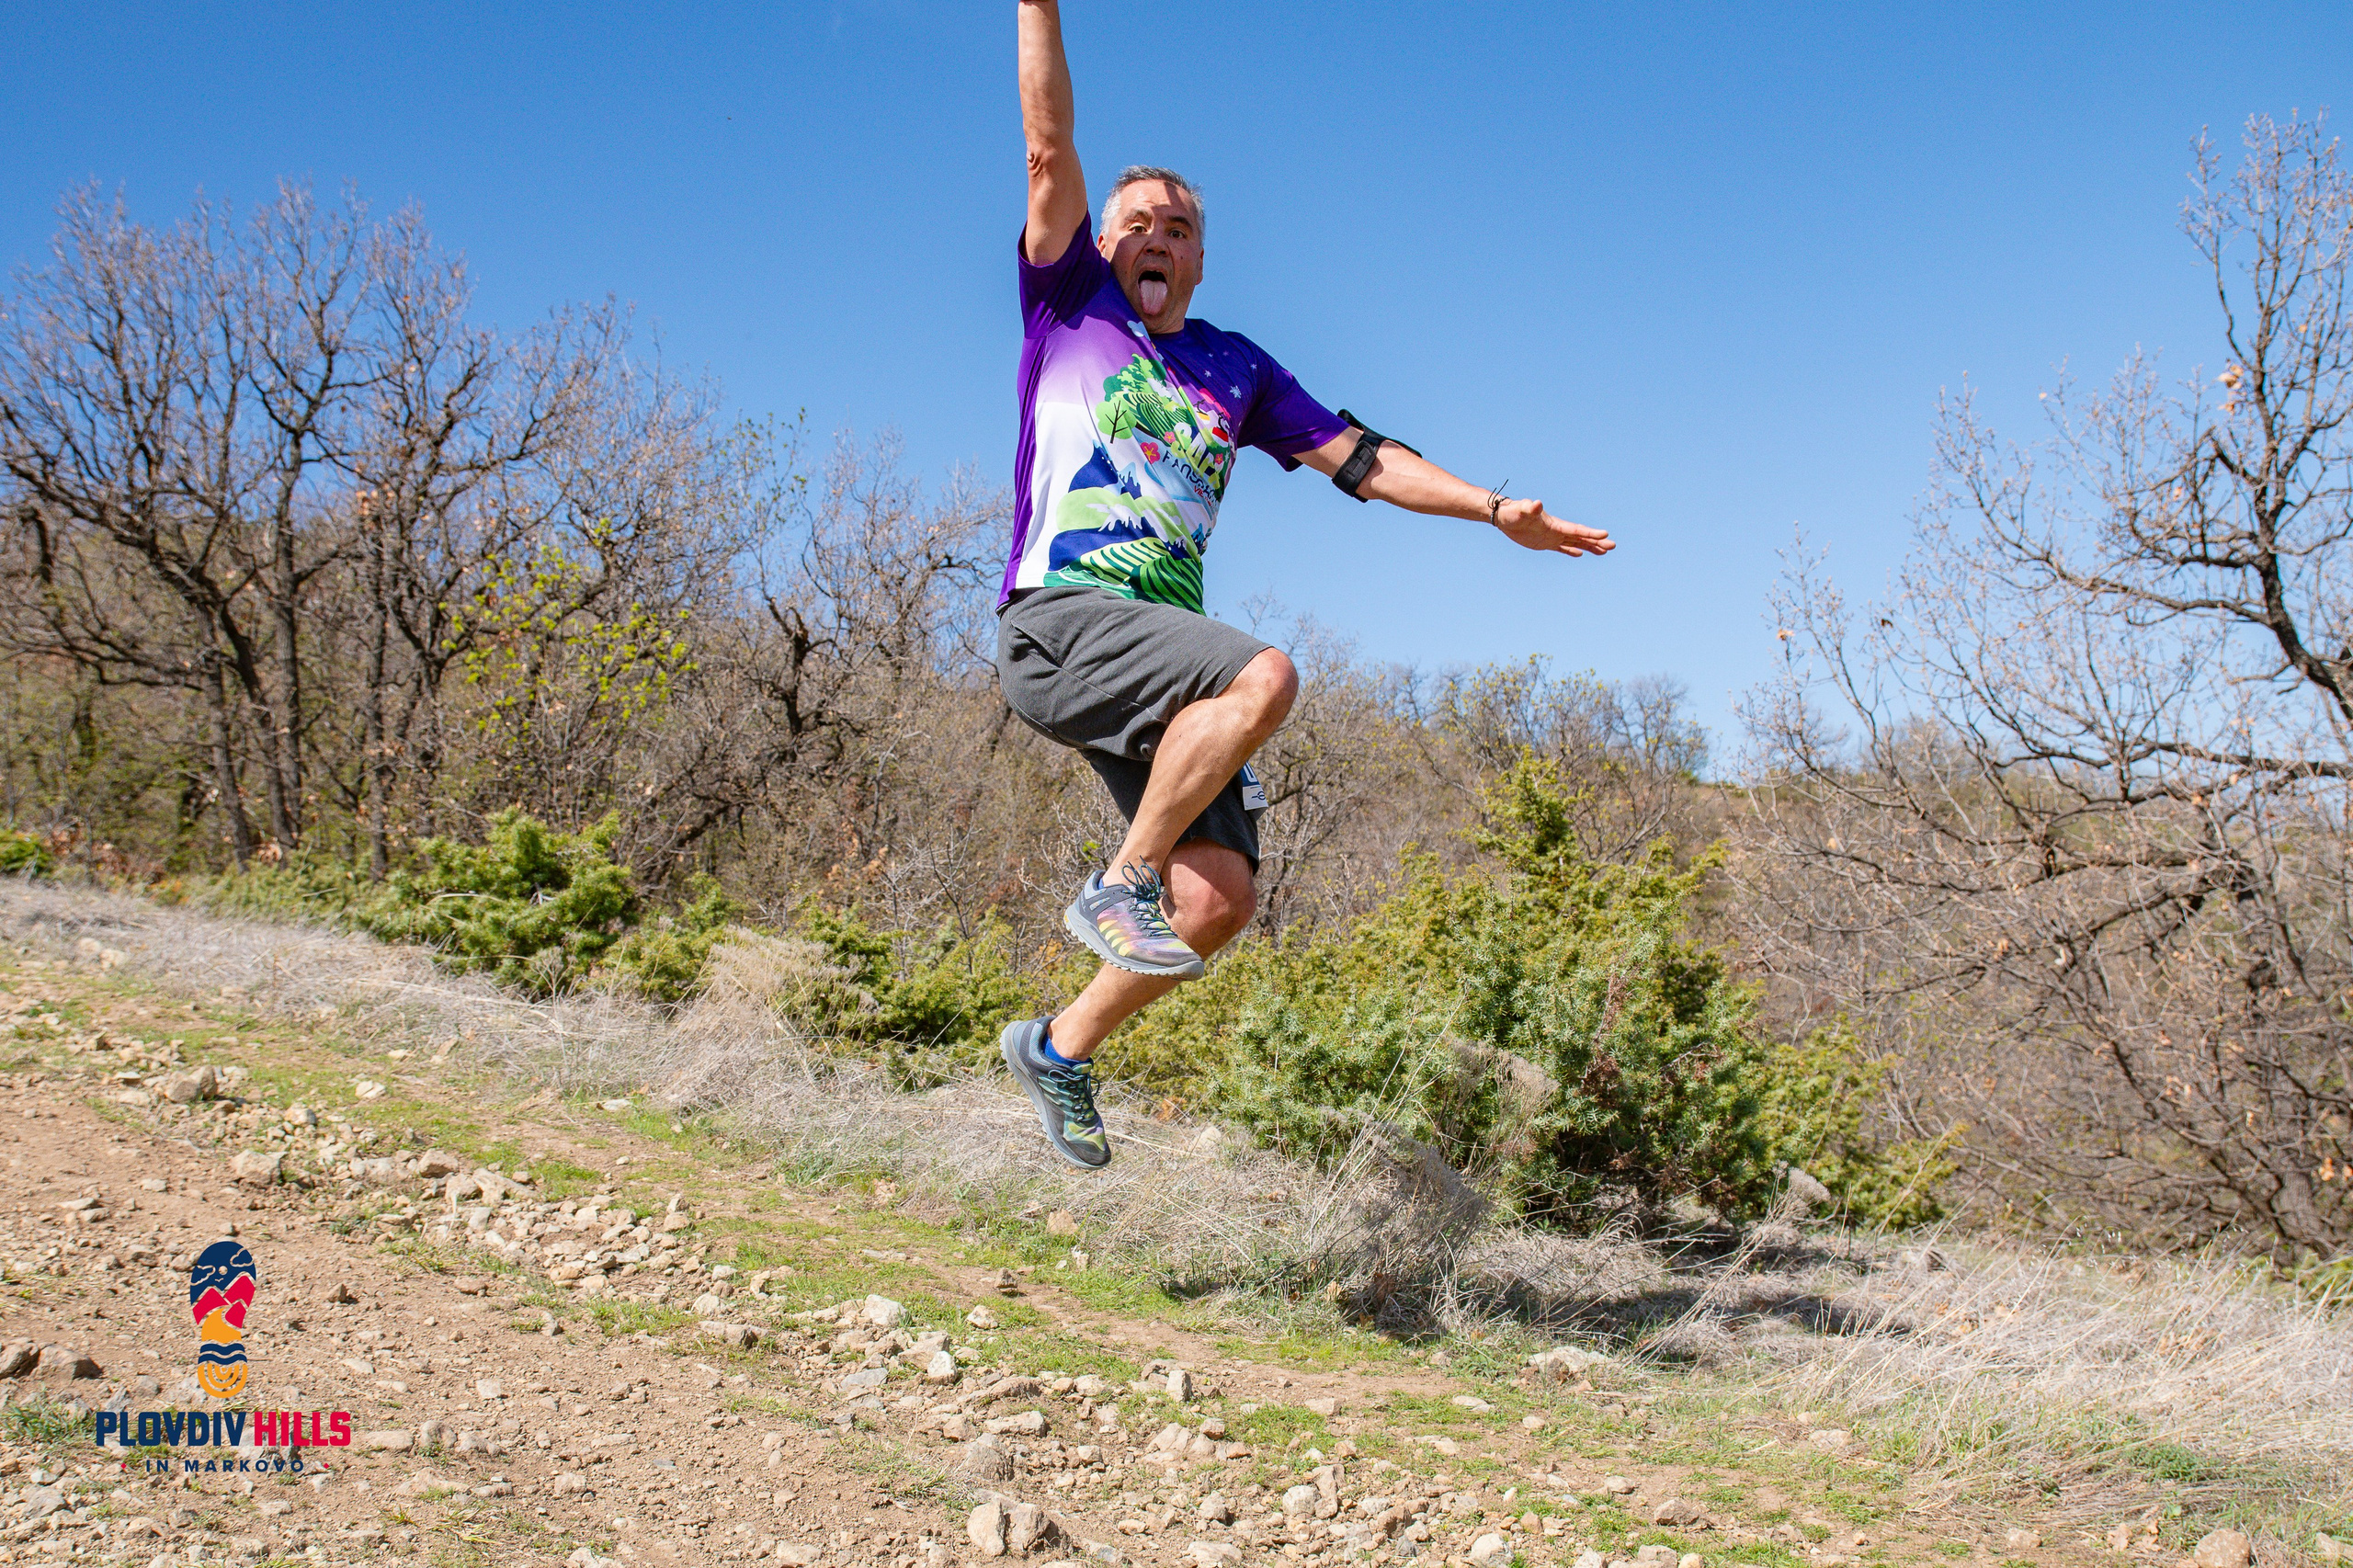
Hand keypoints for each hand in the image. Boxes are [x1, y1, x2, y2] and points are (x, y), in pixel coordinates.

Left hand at [1494, 498, 1612, 556]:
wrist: (1504, 516)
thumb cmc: (1512, 512)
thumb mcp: (1521, 511)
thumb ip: (1530, 508)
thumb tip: (1537, 503)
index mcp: (1554, 524)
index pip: (1576, 530)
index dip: (1590, 533)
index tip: (1605, 535)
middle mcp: (1557, 530)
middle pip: (1581, 537)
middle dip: (1597, 541)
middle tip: (1613, 546)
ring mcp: (1552, 536)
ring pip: (1575, 543)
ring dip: (1590, 547)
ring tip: (1604, 552)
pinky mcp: (1545, 542)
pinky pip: (1562, 548)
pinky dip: (1571, 551)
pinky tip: (1580, 554)